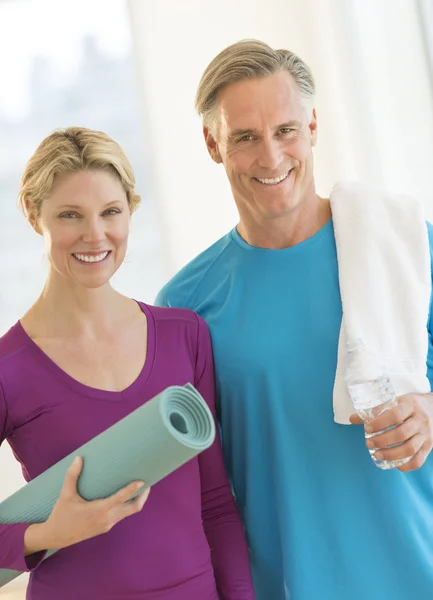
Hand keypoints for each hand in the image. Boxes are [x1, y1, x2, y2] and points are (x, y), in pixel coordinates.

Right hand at [24, 456, 149, 553]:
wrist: (55, 538)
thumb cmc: (61, 515)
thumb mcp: (65, 495)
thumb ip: (72, 476)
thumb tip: (78, 458)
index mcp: (99, 511)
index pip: (121, 498)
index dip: (132, 490)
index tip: (142, 481)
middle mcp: (107, 519)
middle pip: (133, 508)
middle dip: (142, 496)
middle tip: (148, 481)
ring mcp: (107, 524)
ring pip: (128, 512)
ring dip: (136, 500)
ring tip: (140, 486)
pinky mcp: (105, 527)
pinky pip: (121, 515)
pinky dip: (126, 505)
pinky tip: (125, 497)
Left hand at [350, 393, 432, 471]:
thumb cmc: (410, 404)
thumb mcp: (396, 400)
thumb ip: (376, 409)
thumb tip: (353, 418)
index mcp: (410, 405)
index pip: (395, 415)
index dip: (380, 423)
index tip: (367, 429)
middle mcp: (420, 420)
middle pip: (401, 434)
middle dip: (382, 441)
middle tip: (368, 443)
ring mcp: (427, 435)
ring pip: (410, 449)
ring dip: (391, 454)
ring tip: (376, 455)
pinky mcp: (429, 446)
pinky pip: (419, 460)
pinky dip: (406, 465)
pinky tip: (394, 465)